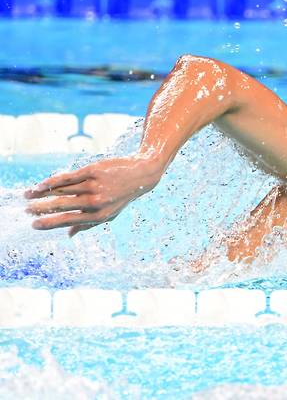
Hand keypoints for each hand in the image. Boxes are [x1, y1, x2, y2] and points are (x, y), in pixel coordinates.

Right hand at [25, 156, 161, 236]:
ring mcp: (94, 185)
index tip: (33, 225)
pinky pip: (68, 177)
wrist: (141, 175)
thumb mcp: (110, 215)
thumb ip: (88, 224)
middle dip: (41, 209)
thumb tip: (68, 235)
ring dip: (42, 194)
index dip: (49, 224)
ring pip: (62, 190)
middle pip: (62, 206)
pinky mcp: (92, 171)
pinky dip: (52, 181)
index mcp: (99, 216)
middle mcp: (96, 202)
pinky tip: (41, 185)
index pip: (68, 221)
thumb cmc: (122, 197)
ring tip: (28, 195)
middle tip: (25, 210)